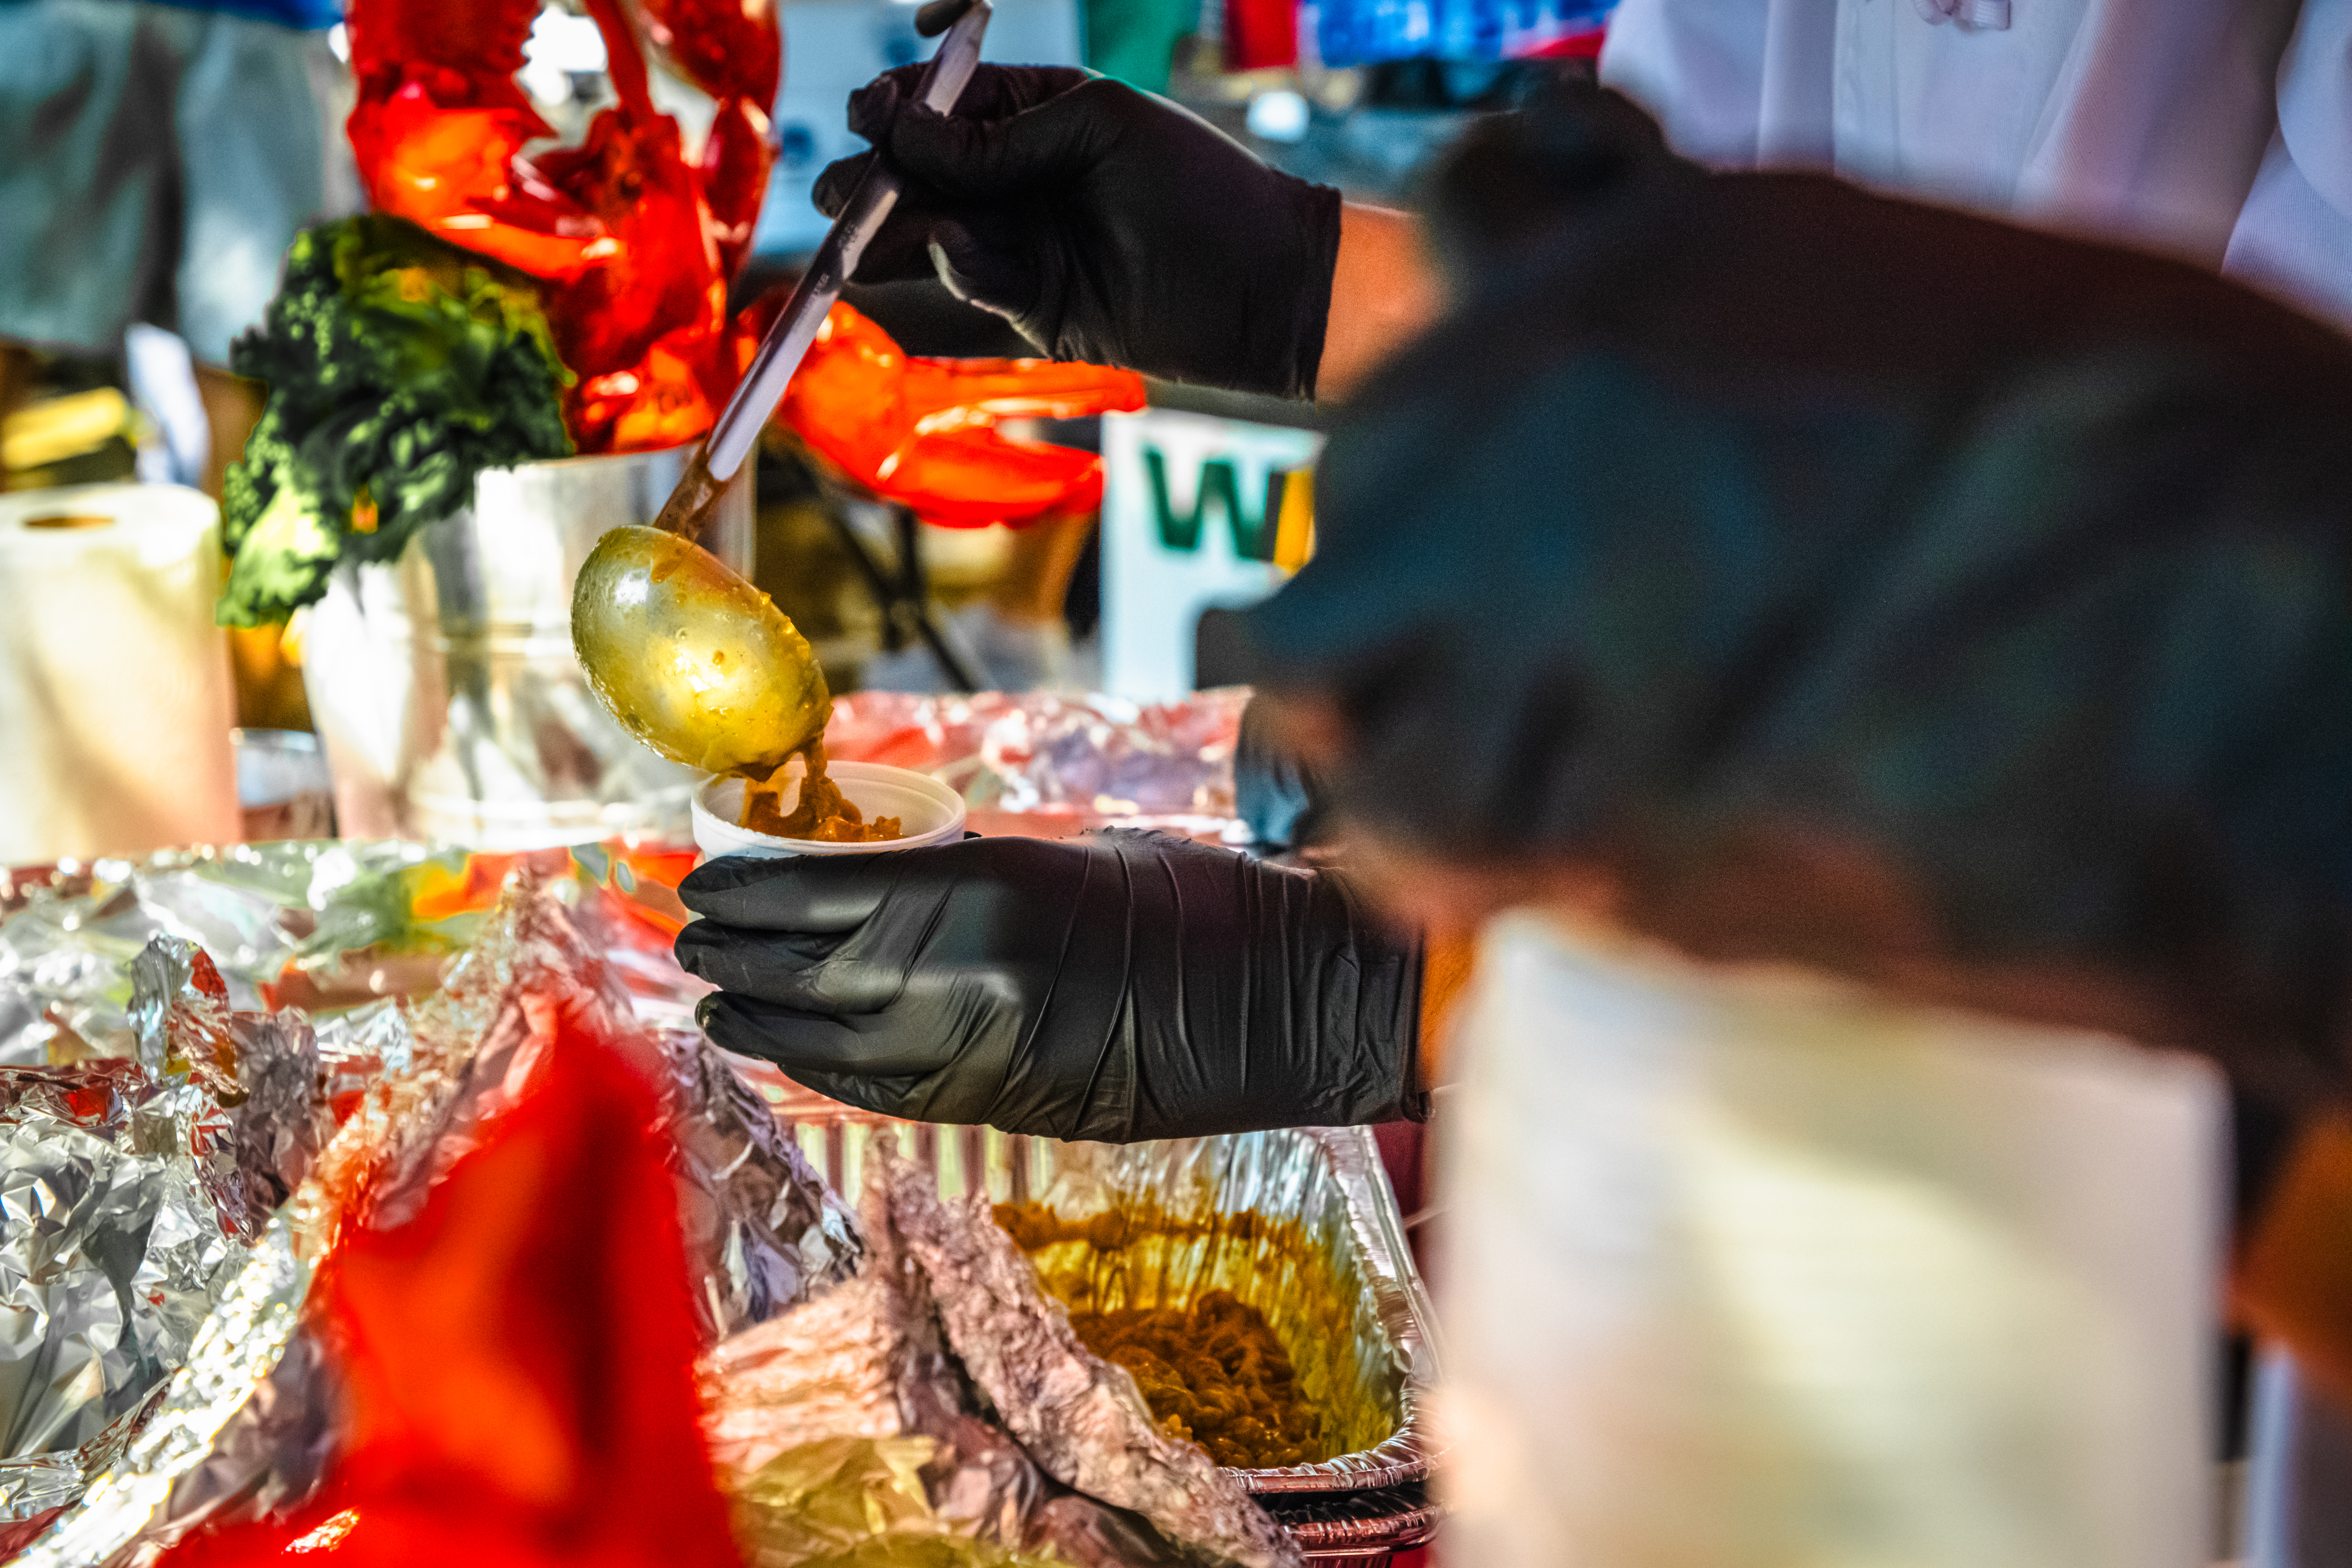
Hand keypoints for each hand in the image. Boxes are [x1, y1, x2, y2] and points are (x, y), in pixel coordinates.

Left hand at [675, 831, 1425, 1139]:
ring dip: (765, 1020)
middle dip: (740, 954)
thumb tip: (877, 879)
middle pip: (813, 970)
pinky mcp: (1010, 1104)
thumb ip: (968, 874)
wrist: (1288, 994)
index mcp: (988, 891)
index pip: (824, 892)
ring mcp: (987, 1050)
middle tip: (691, 935)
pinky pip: (889, 1092)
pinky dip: (828, 1073)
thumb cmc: (1194, 899)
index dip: (751, 890)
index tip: (704, 879)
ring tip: (717, 1001)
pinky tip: (791, 1054)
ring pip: (833, 1041)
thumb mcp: (1064, 856)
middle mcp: (971, 976)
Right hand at [814, 64, 1342, 398]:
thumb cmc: (1198, 184)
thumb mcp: (1097, 127)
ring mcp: (1025, 244)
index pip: (949, 105)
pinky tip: (952, 244)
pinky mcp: (1033, 305)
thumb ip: (1000, 136)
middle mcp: (1025, 180)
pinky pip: (975, 278)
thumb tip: (903, 133)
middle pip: (927, 174)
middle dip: (878, 176)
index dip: (903, 107)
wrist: (1263, 286)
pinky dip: (958, 263)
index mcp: (1042, 116)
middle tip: (840, 186)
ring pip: (936, 232)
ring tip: (850, 225)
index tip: (870, 113)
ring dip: (891, 228)